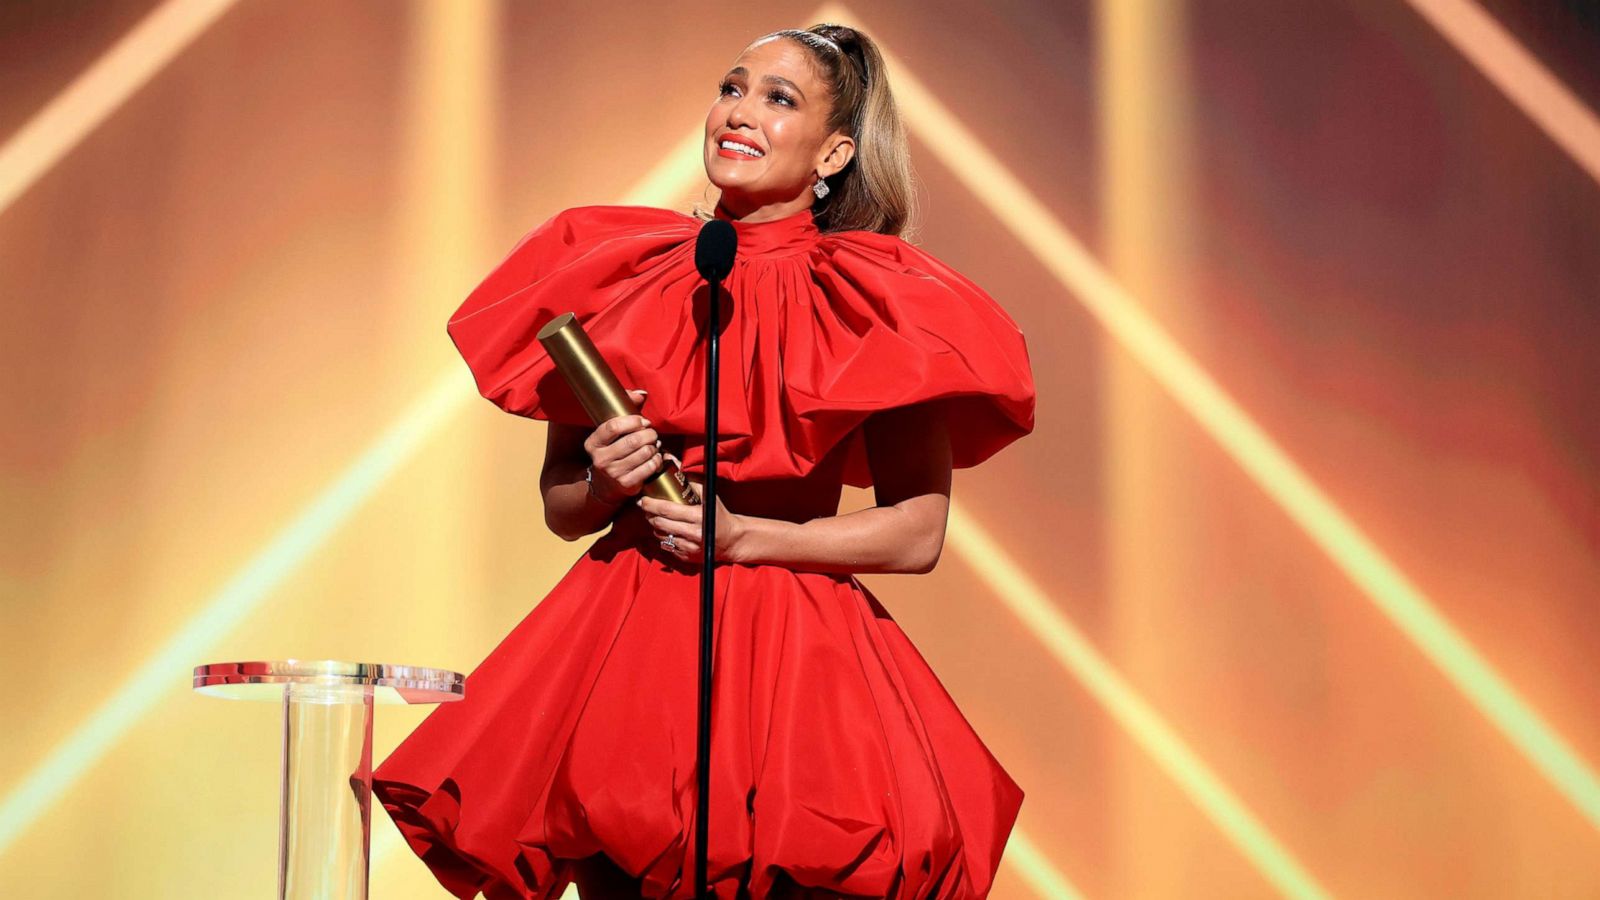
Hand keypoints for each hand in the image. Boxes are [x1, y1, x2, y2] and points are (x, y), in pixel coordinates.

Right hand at [583, 389, 661, 503]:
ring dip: (654, 447)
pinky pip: (649, 467)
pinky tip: (655, 457)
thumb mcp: (613, 432)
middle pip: (633, 440)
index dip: (632, 421)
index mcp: (593, 443)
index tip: (643, 421)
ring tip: (654, 445)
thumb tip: (641, 394)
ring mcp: (613, 473)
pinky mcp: (626, 484)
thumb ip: (626, 408)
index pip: (613, 426)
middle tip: (652, 434)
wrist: (606, 484)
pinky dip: (657, 460)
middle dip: (649, 434)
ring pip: (644, 453)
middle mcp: (600, 459)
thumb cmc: (613, 450)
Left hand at [638, 461, 744, 564]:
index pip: (667, 510)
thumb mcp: (709, 495)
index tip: (644, 499)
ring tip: (657, 518)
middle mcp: (693, 534)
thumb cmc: (718, 514)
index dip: (651, 504)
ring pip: (661, 535)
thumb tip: (672, 462)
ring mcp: (689, 547)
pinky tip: (669, 531)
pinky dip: (664, 537)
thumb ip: (690, 480)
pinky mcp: (686, 557)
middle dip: (649, 514)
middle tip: (647, 507)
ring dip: (656, 526)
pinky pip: (667, 546)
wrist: (731, 540)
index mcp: (698, 516)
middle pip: (660, 523)